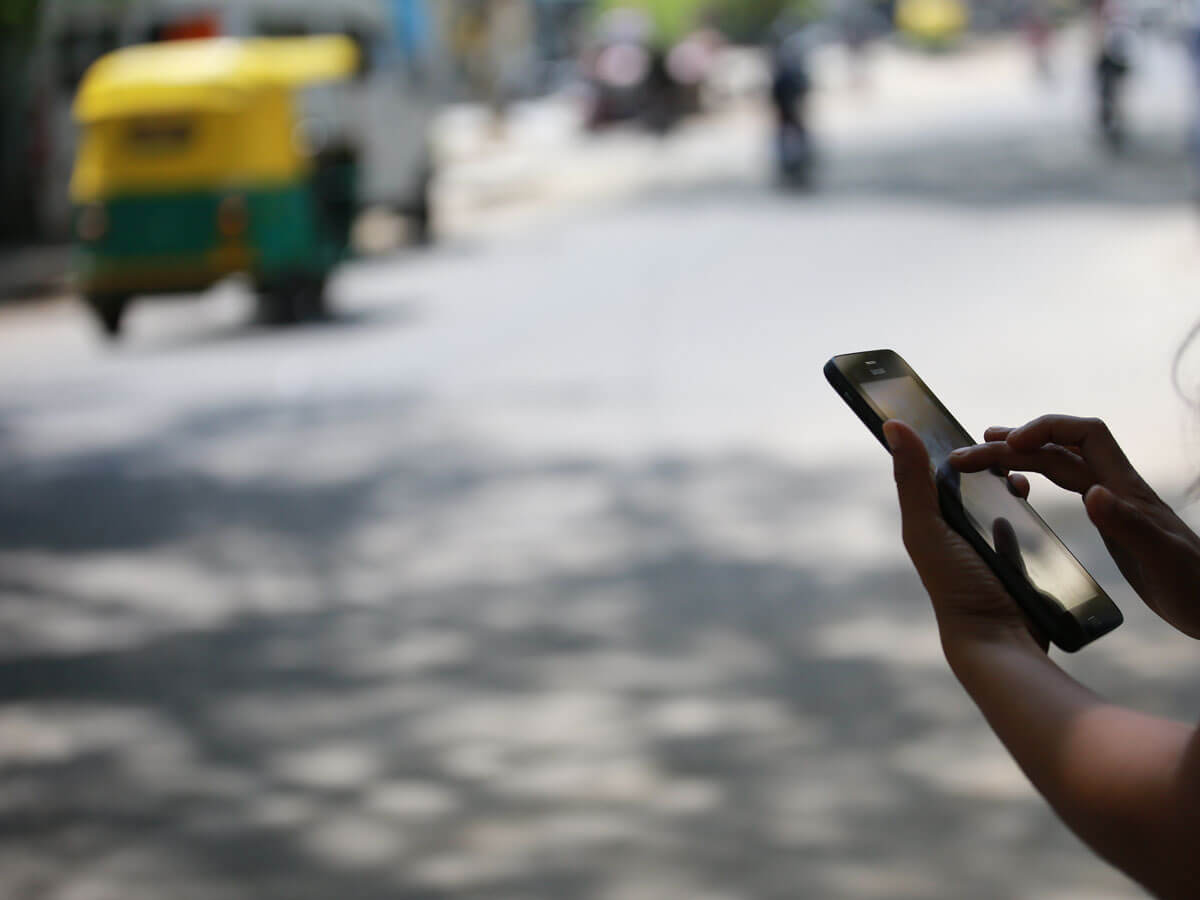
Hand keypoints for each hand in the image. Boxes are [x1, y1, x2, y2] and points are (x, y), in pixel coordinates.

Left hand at [882, 420, 1045, 653]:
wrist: (997, 640)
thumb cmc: (955, 584)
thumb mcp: (928, 528)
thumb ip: (912, 481)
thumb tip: (892, 424)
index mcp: (928, 523)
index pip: (934, 474)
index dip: (948, 449)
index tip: (969, 428)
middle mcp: (952, 534)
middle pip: (969, 487)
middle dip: (987, 466)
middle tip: (1006, 452)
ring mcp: (982, 550)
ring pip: (995, 505)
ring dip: (1006, 487)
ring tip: (1020, 476)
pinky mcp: (1012, 564)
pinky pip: (1019, 532)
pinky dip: (1023, 515)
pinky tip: (1028, 504)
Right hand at [950, 415, 1199, 639]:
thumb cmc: (1191, 584)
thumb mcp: (1158, 558)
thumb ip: (1126, 524)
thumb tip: (1092, 493)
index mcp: (1125, 489)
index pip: (1084, 434)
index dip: (1046, 428)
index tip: (1010, 444)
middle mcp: (1116, 487)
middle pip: (1061, 447)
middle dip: (1017, 442)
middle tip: (971, 450)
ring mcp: (1113, 503)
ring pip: (1061, 464)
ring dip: (1023, 455)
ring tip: (986, 456)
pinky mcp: (1109, 521)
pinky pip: (1067, 485)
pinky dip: (1039, 477)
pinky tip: (1021, 489)